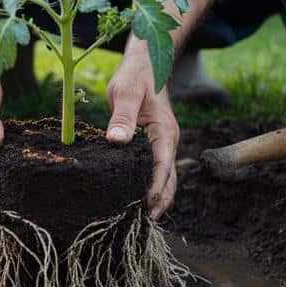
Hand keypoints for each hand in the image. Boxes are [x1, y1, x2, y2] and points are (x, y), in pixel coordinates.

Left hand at [106, 49, 179, 218]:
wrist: (147, 63)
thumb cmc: (135, 76)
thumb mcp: (125, 92)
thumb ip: (121, 116)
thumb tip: (115, 142)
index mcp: (164, 130)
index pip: (162, 165)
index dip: (155, 188)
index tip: (146, 207)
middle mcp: (169, 140)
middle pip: (169, 178)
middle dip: (160, 201)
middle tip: (143, 222)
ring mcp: (164, 143)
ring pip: (167, 177)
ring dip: (158, 197)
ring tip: (142, 218)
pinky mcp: (156, 144)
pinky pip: (158, 170)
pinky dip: (153, 186)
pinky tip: (138, 198)